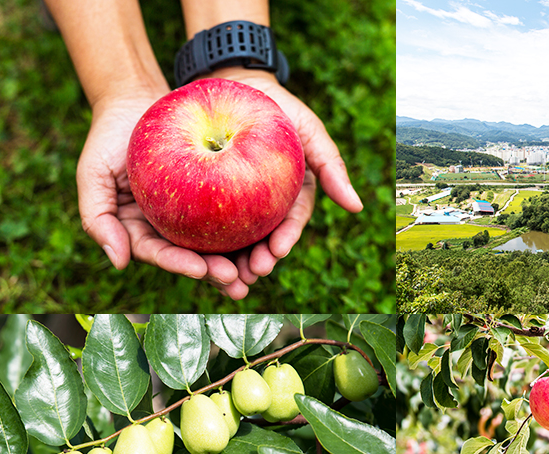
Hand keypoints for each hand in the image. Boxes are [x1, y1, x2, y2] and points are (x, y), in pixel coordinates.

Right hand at [77, 91, 259, 298]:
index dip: (181, 265)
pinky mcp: (217, 194)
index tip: (201, 269)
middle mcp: (171, 228)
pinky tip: (273, 234)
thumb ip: (98, 218)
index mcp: (142, 232)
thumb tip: (119, 263)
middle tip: (239, 281)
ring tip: (261, 268)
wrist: (136, 101)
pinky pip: (237, 211)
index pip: (161, 254)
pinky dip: (253, 225)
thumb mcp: (92, 174)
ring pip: (221, 242)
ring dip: (242, 259)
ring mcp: (194, 213)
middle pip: (196, 257)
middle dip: (217, 273)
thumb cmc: (108, 137)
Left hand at [202, 68, 363, 275]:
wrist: (231, 82)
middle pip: (260, 238)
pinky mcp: (205, 196)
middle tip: (249, 273)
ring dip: (230, 261)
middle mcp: (263, 204)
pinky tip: (190, 253)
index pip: (290, 222)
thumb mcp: (308, 129)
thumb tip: (357, 207)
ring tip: (223, 276)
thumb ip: (331, 166)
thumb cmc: (277, 106)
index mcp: (290, 195)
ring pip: (231, 238)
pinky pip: (201, 220)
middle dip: (257, 260)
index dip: (285, 239)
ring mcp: (234, 202)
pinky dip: (198, 239)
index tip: (277, 251)